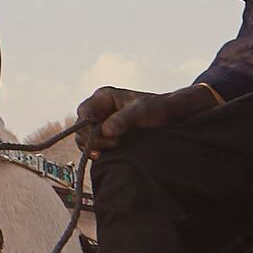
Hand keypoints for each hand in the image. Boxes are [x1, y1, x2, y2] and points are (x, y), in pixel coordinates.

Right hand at [78, 84, 202, 145]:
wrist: (170, 116)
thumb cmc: (157, 109)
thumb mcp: (141, 112)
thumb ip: (123, 120)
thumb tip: (105, 131)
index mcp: (104, 97)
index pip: (84, 112)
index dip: (87, 127)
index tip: (103, 138)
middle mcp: (100, 109)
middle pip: (82, 127)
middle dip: (92, 138)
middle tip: (112, 145)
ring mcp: (102, 122)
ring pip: (86, 137)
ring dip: (94, 146)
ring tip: (114, 148)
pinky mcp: (107, 135)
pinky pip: (95, 144)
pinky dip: (98, 150)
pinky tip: (107, 155)